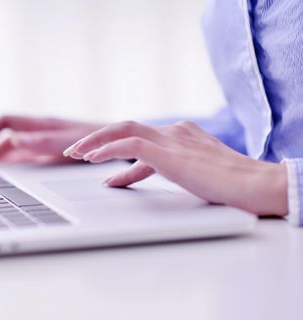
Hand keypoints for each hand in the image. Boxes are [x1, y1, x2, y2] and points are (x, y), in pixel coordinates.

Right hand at [0, 115, 103, 163]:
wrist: (117, 142)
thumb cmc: (96, 138)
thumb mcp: (67, 142)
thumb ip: (41, 142)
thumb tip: (13, 140)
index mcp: (40, 124)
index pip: (4, 122)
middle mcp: (39, 132)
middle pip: (5, 137)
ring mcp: (44, 142)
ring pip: (14, 147)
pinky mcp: (51, 152)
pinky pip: (25, 156)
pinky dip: (12, 163)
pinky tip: (8, 173)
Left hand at [64, 120, 287, 215]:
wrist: (253, 184)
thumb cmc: (229, 185)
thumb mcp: (192, 174)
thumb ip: (165, 171)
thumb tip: (138, 179)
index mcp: (180, 135)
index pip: (139, 140)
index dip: (115, 155)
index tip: (104, 175)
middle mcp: (173, 132)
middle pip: (125, 126)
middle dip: (96, 139)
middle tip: (75, 152)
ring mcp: (170, 139)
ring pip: (122, 130)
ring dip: (94, 142)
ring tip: (74, 154)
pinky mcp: (168, 152)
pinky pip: (129, 145)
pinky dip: (107, 150)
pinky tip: (92, 160)